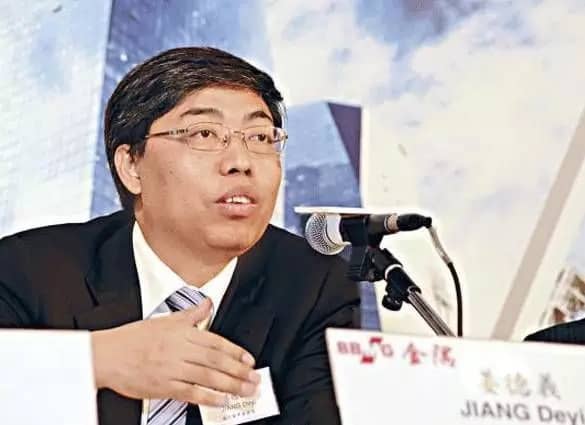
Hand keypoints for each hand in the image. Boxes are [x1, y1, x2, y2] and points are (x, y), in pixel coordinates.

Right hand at [91, 298, 259, 405]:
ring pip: (208, 377)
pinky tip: (222, 401)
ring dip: (231, 385)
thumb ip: (190, 314)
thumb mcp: (164, 320)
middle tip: (255, 379)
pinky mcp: (164, 387)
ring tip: (246, 391)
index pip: (215, 342)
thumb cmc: (132, 338)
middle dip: (239, 371)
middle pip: (216, 360)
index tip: (249, 360)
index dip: (235, 351)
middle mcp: (179, 350)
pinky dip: (208, 397)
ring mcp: (172, 369)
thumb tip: (208, 303)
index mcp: (181, 333)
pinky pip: (191, 393)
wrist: (106, 355)